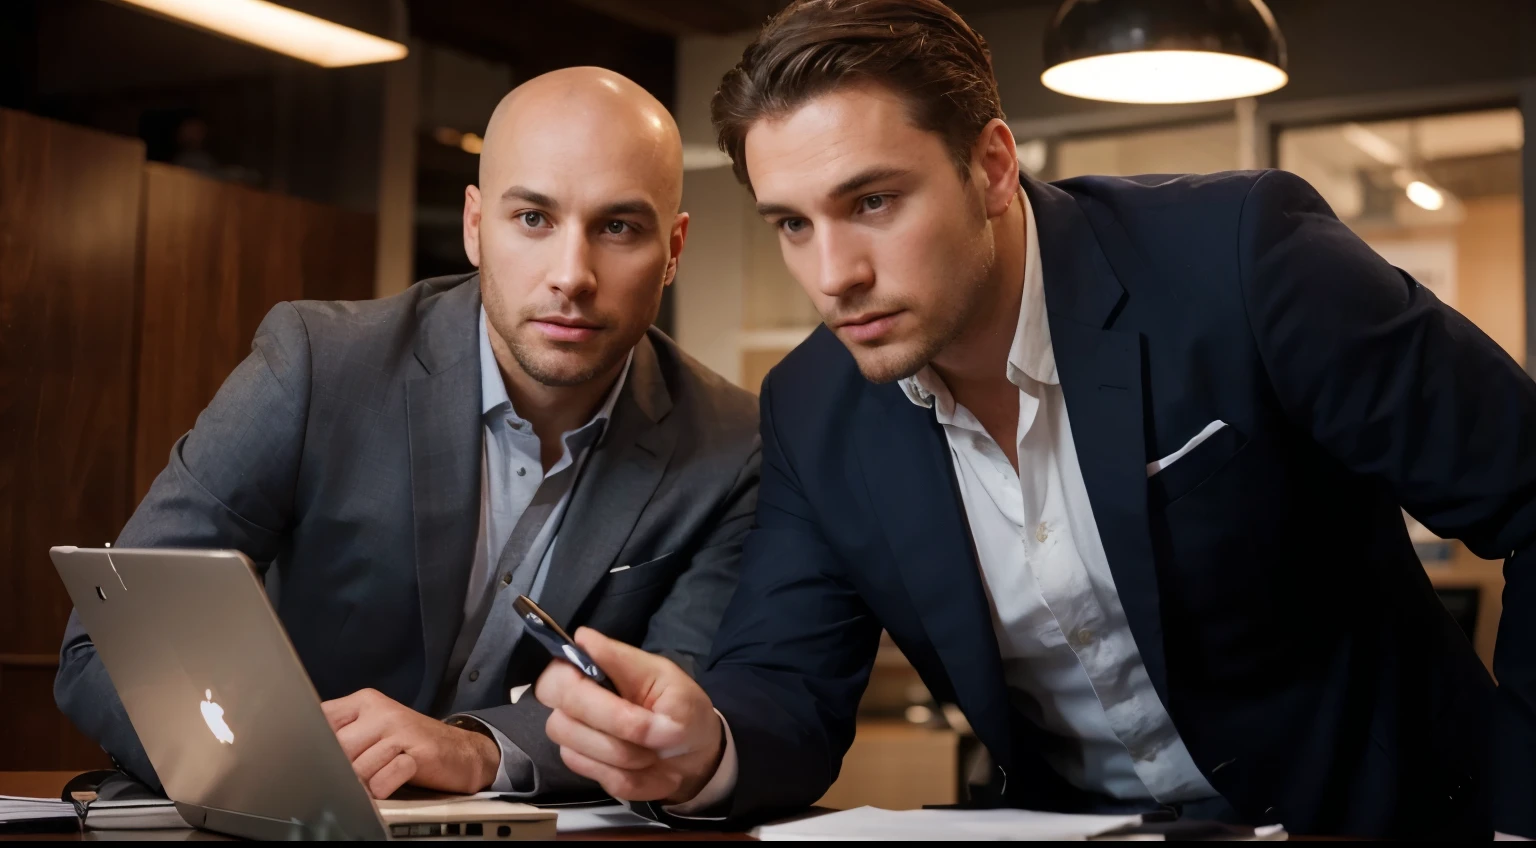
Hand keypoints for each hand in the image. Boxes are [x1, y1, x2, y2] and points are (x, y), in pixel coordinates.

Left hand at [321, 688, 500, 798]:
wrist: (462, 752)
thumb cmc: (411, 745)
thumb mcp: (374, 730)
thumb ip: (343, 733)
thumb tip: (305, 752)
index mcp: (365, 701)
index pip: (322, 719)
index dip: (316, 745)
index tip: (319, 759)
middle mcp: (382, 711)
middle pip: (338, 748)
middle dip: (341, 770)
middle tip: (354, 777)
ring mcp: (402, 730)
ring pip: (358, 767)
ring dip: (363, 783)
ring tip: (375, 782)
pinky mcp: (419, 752)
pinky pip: (385, 778)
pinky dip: (383, 788)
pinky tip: (390, 785)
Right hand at [535, 627, 723, 803]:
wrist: (699, 758)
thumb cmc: (684, 712)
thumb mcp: (674, 686)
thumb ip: (627, 665)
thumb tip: (583, 638)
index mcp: (594, 670)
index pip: (555, 675)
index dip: (572, 689)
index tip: (618, 698)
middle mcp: (576, 704)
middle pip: (559, 722)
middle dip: (613, 730)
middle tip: (651, 732)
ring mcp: (578, 740)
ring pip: (576, 754)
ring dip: (628, 757)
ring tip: (657, 752)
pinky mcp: (589, 770)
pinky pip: (600, 779)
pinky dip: (637, 780)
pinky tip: (657, 771)